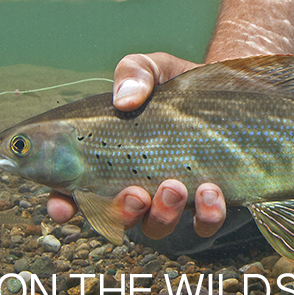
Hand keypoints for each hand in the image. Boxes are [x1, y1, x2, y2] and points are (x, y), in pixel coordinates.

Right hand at [46, 52, 227, 237]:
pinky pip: (204, 225)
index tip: (62, 207)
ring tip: (175, 187)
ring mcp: (172, 199)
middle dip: (123, 212)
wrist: (230, 88)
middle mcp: (138, 185)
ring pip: (157, 226)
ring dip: (162, 215)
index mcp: (110, 159)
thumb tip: (125, 100)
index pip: (76, 192)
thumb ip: (133, 72)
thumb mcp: (152, 68)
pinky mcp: (207, 203)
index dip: (62, 206)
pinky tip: (211, 192)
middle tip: (136, 193)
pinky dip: (206, 216)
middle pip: (118, 218)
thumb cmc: (179, 83)